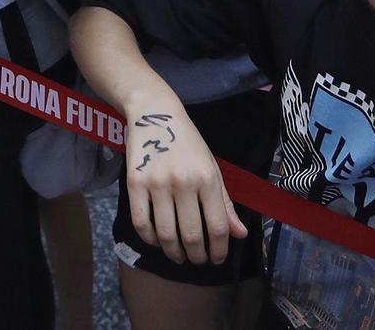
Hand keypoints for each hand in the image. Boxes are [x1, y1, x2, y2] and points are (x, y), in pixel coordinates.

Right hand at [121, 94, 243, 264]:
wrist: (155, 113)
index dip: (220, 250)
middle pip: (192, 235)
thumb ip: (225, 202)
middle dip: (197, 256)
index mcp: (207, 178)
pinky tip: (158, 241)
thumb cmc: (188, 143)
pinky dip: (150, 239)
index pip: (218, 226)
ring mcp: (157, 183)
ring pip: (166, 234)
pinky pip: (142, 223)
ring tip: (179, 256)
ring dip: (174, 253)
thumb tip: (239, 234)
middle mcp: (183, 182)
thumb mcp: (212, 167)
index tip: (217, 258)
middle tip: (197, 261)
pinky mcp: (134, 183)